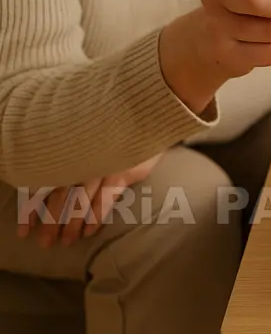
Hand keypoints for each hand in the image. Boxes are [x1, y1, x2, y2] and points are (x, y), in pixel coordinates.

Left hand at [18, 154, 161, 246]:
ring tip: (67, 241)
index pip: (43, 186)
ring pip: (81, 199)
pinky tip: (90, 231)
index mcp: (68, 157)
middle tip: (46, 243)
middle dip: (52, 221)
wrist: (145, 125)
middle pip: (60, 196)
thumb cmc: (115, 140)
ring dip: (73, 223)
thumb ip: (71, 168)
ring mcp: (101, 166)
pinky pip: (106, 197)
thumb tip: (45, 196)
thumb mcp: (88, 151)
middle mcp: (81, 162)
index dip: (32, 209)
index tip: (25, 231)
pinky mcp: (121, 172)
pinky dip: (97, 214)